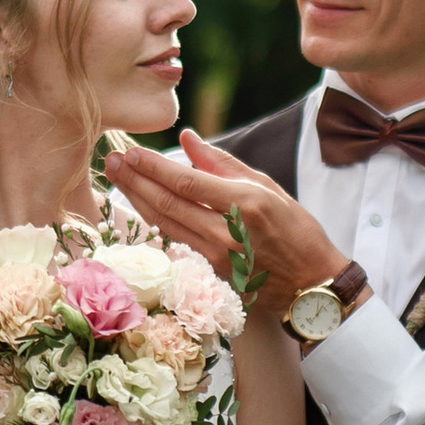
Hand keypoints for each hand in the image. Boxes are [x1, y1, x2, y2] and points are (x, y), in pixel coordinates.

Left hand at [114, 131, 348, 322]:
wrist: (312, 285)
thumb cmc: (297, 231)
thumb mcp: (268, 187)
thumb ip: (223, 163)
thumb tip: (187, 139)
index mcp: (245, 204)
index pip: (186, 183)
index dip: (153, 167)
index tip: (131, 152)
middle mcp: (227, 232)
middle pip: (168, 203)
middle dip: (135, 180)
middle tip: (111, 160)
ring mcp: (217, 256)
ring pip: (166, 224)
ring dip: (137, 200)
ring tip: (117, 178)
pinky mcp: (212, 272)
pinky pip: (176, 240)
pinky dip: (155, 220)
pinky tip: (140, 205)